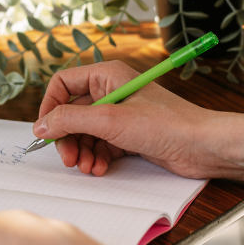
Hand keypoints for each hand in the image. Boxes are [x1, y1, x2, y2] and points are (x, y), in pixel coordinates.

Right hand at [33, 61, 243, 184]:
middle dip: (68, 137)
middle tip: (69, 159)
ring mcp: (121, 115)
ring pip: (86, 133)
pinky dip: (97, 158)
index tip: (45, 130)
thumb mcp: (110, 120)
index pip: (63, 84)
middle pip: (72, 113)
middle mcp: (112, 92)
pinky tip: (101, 169)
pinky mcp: (129, 136)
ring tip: (88, 167)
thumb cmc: (166, 124)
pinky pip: (101, 146)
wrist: (203, 146)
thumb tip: (40, 125)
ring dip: (82, 152)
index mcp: (107, 75)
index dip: (50, 107)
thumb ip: (70, 120)